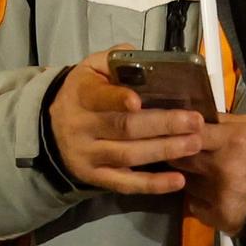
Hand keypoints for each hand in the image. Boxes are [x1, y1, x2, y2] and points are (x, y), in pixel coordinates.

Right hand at [45, 49, 208, 200]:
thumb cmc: (84, 92)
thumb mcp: (91, 68)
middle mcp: (81, 127)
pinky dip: (153, 185)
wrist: (50, 129)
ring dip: (164, 151)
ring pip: (128, 156)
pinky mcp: (95, 178)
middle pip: (123, 128)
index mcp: (81, 94)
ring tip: (195, 143)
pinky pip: (125, 184)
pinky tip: (178, 180)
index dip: (117, 99)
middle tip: (195, 122)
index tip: (139, 101)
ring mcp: (88, 156)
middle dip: (162, 125)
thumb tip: (145, 61)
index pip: (98, 97)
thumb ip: (116, 60)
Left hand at [175, 105, 245, 236]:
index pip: (189, 133)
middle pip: (180, 160)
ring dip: (190, 179)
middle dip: (179, 157)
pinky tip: (212, 194)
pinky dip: (199, 200)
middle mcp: (221, 168)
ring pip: (186, 183)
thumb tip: (190, 116)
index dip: (177, 133)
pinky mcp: (220, 216)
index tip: (173, 133)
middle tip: (182, 155)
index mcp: (230, 141)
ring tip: (204, 175)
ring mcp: (219, 194)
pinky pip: (194, 205)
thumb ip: (219, 120)